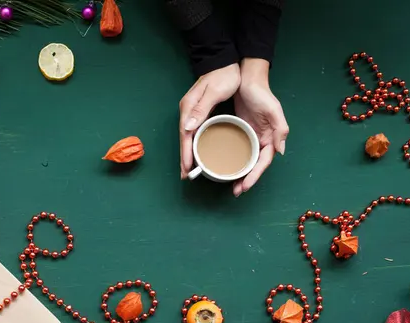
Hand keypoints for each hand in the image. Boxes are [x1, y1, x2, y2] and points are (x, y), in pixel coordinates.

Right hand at [179, 64, 240, 178]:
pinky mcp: (198, 112)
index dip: (185, 153)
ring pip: (188, 138)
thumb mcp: (214, 91)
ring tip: (190, 170)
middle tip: (186, 176)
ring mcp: (192, 112)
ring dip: (189, 154)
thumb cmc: (223, 75)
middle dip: (185, 158)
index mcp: (190, 109)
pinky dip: (194, 145)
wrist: (224, 60)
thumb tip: (187, 128)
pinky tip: (198, 153)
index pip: (185, 136)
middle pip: (184, 139)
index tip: (186, 169)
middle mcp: (188, 112)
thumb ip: (200, 108)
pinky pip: (194, 133)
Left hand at [232, 58, 288, 195]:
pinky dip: (233, 160)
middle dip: (247, 179)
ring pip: (246, 160)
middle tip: (235, 191)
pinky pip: (238, 150)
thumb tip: (280, 150)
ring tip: (230, 185)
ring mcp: (251, 136)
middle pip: (255, 165)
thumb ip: (280, 129)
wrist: (247, 78)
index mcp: (271, 137)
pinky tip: (225, 166)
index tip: (244, 186)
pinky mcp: (241, 132)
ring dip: (240, 173)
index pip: (263, 162)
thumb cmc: (261, 93)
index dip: (255, 176)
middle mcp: (262, 140)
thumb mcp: (273, 109)